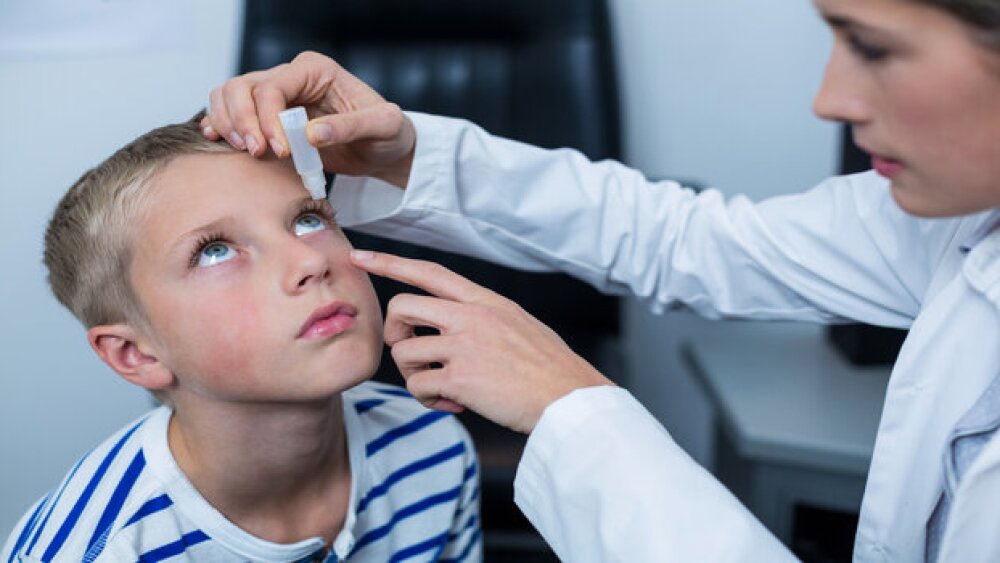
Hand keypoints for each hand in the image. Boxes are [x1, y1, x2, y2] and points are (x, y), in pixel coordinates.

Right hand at [203, 51, 415, 187]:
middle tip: (256, 152)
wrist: (383, 150)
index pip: (273, 86)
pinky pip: (231, 114)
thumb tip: (311, 134)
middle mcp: (290, 77)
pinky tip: (223, 143)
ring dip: (227, 122)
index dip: (268, 119)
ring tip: (245, 151)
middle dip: (242, 120)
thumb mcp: (383, 127)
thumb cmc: (387, 134)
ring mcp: (276, 97)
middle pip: (242, 87)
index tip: (280, 150)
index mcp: (314, 70)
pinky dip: (221, 126)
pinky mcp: (268, 119)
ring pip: (229, 96)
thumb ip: (350, 127)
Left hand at [350, 250, 613, 433]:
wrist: (569, 398)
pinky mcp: (460, 377)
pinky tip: (451, 403)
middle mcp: (471, 315)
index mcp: (485, 300)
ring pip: (404, 351)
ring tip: (442, 387)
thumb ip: (482, 317)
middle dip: (396, 333)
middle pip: (401, 307)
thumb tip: (451, 325)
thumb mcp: (518, 324)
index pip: (429, 271)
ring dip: (415, 374)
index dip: (391, 263)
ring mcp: (464, 345)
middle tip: (413, 354)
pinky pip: (417, 385)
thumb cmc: (548, 368)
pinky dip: (427, 399)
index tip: (360, 257)